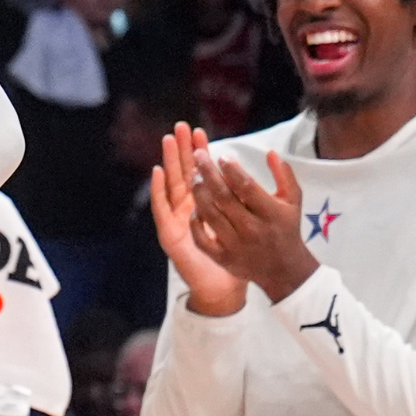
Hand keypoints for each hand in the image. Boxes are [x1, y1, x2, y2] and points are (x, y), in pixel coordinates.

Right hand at [149, 123, 246, 315]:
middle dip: (181, 149)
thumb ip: (247, 207)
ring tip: (168, 140)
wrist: (221, 288)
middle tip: (180, 126)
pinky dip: (158, 189)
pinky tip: (157, 172)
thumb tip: (257, 178)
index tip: (200, 131)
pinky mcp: (169, 232)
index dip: (198, 152)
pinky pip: (161, 208)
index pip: (200, 172)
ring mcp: (177, 219)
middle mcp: (188, 209)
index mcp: (206, 205)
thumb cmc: (236, 258)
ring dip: (168, 161)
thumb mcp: (247, 227)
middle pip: (182, 172)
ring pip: (170, 184)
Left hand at [192, 144, 318, 303]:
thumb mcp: (293, 201)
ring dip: (199, 193)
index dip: (232, 170)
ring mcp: (236, 245)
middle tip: (198, 156)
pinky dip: (195, 222)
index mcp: (272, 214)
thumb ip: (283, 175)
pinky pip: (201, 238)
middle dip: (209, 174)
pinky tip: (194, 207)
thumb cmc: (286, 228)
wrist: (285, 270)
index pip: (247, 187)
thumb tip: (269, 151)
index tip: (222, 156)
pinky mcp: (223, 259)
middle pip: (224, 198)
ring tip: (193, 176)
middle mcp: (253, 229)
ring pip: (210, 215)